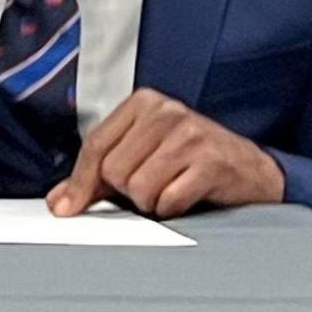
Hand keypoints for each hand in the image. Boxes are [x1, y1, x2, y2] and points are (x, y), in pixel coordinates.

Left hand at [44, 89, 285, 217]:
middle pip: (114, 171)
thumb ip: (99, 175)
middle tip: (154, 185)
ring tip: (172, 188)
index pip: (95, 146)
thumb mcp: (144, 157)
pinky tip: (188, 195)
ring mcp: (190, 135)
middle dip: (128, 191)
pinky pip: (168, 201)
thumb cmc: (195, 162)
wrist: (252, 172)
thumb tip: (60, 200)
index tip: (67, 208)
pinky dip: (173, 208)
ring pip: (138, 188)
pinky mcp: (210, 162)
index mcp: (145, 103)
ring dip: (152, 201)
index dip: (79, 183)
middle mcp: (167, 112)